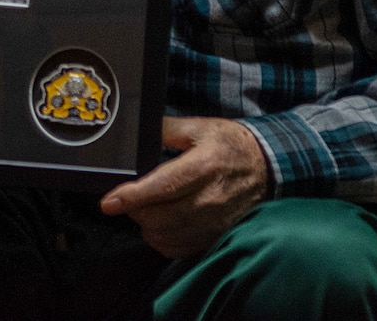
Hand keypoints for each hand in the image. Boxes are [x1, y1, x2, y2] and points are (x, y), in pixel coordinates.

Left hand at [99, 117, 267, 258]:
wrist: (268, 167)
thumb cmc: (230, 144)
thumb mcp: (199, 127)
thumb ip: (164, 128)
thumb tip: (135, 130)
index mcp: (203, 167)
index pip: (162, 187)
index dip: (132, 197)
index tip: (108, 203)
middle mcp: (210, 198)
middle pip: (160, 217)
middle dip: (135, 210)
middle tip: (128, 199)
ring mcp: (215, 222)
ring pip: (168, 236)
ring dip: (147, 226)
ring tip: (144, 210)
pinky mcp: (217, 236)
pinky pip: (181, 249)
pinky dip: (163, 241)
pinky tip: (160, 226)